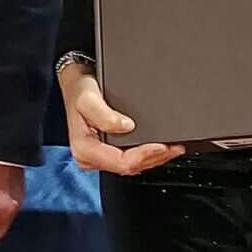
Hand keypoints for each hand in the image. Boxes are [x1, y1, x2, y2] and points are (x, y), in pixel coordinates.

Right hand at [62, 68, 182, 175]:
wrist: (75, 84)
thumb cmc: (80, 91)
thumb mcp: (87, 99)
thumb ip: (104, 115)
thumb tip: (126, 126)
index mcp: (85, 150)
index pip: (121, 162)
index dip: (145, 156)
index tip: (162, 145)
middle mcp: (91, 158)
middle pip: (130, 167)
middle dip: (156, 158)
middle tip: (176, 147)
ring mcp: (100, 157)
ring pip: (133, 166)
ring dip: (155, 158)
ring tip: (173, 148)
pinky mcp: (108, 153)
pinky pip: (131, 160)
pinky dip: (148, 155)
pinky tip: (160, 148)